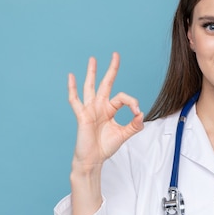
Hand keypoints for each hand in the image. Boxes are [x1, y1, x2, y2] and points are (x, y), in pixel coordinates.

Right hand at [68, 52, 143, 173]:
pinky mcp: (81, 116)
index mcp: (110, 109)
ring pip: (90, 87)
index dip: (132, 102)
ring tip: (93, 59)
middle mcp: (99, 106)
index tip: (137, 113)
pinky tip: (71, 76)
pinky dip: (72, 88)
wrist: (93, 159)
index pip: (123, 98)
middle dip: (111, 69)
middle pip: (106, 83)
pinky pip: (75, 100)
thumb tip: (142, 114)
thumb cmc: (105, 147)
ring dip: (92, 73)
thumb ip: (134, 125)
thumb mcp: (123, 135)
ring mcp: (89, 109)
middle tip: (116, 54)